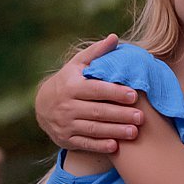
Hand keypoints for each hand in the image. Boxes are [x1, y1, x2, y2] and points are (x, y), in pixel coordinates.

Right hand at [38, 34, 141, 154]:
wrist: (42, 105)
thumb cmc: (69, 80)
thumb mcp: (78, 64)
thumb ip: (97, 52)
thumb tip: (114, 37)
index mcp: (72, 86)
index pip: (96, 90)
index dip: (115, 93)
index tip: (134, 95)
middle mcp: (67, 106)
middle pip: (97, 112)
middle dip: (120, 115)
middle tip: (141, 117)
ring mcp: (65, 124)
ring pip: (92, 129)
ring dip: (114, 131)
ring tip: (134, 132)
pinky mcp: (65, 139)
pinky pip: (84, 143)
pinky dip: (99, 146)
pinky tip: (115, 146)